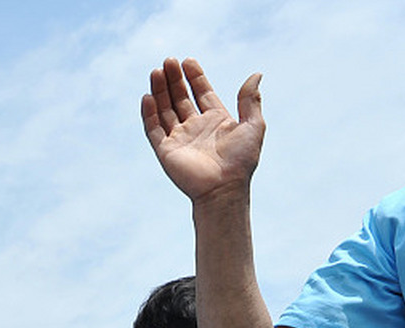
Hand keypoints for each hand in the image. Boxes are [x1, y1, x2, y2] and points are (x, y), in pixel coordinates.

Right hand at [141, 58, 264, 202]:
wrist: (224, 188)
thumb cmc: (241, 160)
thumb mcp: (253, 125)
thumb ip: (250, 100)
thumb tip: (256, 74)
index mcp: (215, 120)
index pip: (201, 93)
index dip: (195, 77)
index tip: (187, 61)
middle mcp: (195, 127)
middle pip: (180, 98)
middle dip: (174, 79)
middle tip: (168, 61)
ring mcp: (179, 138)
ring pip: (165, 109)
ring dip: (160, 91)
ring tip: (156, 71)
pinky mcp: (166, 150)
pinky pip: (153, 129)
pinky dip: (149, 113)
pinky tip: (147, 96)